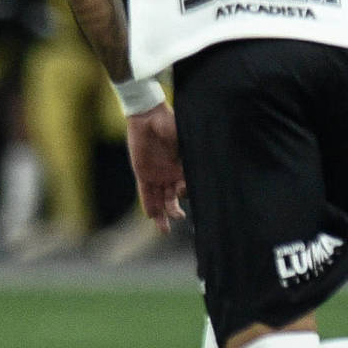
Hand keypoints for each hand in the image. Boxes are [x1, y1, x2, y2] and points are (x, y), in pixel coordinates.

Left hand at [125, 105, 185, 233]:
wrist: (149, 117)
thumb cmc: (170, 123)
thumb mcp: (183, 138)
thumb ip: (188, 153)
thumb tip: (203, 161)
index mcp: (184, 165)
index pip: (188, 186)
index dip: (187, 191)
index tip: (184, 190)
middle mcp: (172, 173)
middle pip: (174, 197)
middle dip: (175, 209)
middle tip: (178, 216)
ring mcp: (157, 175)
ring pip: (160, 199)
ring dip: (162, 214)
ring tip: (164, 230)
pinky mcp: (143, 174)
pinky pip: (145, 193)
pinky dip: (148, 204)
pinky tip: (151, 217)